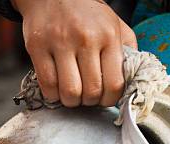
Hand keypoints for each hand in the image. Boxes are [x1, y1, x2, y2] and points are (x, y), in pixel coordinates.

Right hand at [11, 0, 136, 106]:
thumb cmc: (87, 15)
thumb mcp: (115, 26)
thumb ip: (128, 53)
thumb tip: (132, 82)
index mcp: (108, 36)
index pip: (114, 84)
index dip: (110, 100)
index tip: (105, 99)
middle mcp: (85, 38)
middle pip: (91, 92)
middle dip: (91, 102)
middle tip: (88, 96)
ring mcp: (59, 41)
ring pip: (69, 92)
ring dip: (72, 101)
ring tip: (73, 94)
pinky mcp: (37, 46)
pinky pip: (47, 85)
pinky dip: (53, 95)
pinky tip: (57, 89)